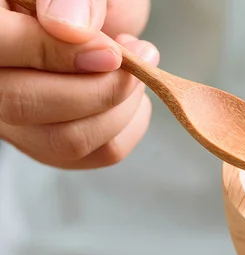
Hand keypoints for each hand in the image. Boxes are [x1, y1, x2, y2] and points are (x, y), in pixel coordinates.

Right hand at [0, 0, 157, 168]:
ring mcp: (14, 118)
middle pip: (22, 104)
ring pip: (64, 140)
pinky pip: (96, 154)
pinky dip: (130, 126)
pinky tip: (130, 97)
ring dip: (121, 109)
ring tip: (135, 72)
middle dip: (99, 89)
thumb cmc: (89, 2)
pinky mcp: (51, 143)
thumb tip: (70, 29)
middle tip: (136, 59)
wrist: (100, 20)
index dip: (53, 53)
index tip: (111, 53)